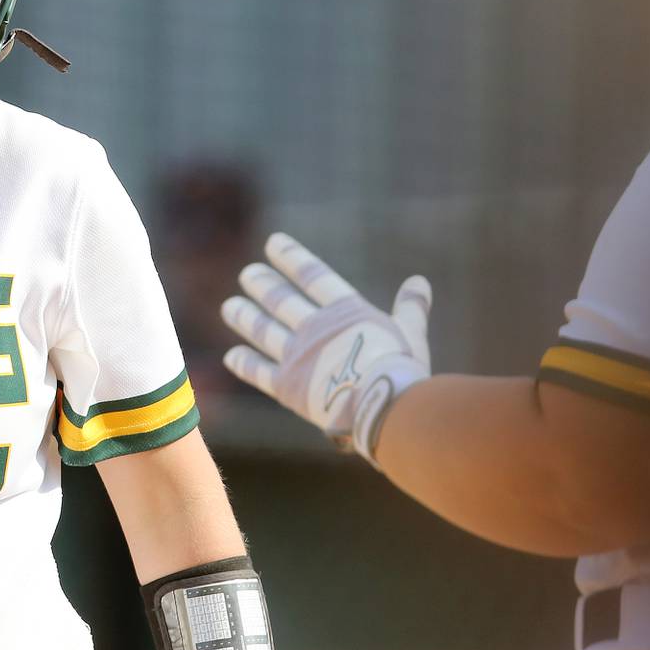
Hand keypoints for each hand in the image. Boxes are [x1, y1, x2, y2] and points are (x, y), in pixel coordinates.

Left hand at [220, 233, 432, 465]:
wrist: (383, 407)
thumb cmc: (403, 370)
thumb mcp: (411, 332)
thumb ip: (411, 307)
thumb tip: (420, 282)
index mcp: (345, 312)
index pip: (313, 275)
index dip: (292, 257)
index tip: (272, 242)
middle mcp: (315, 329)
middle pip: (281, 300)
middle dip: (262, 285)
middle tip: (247, 274)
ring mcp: (298, 356)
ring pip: (264, 331)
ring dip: (245, 317)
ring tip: (230, 305)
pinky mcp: (288, 387)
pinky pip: (260, 372)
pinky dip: (245, 363)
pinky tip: (231, 355)